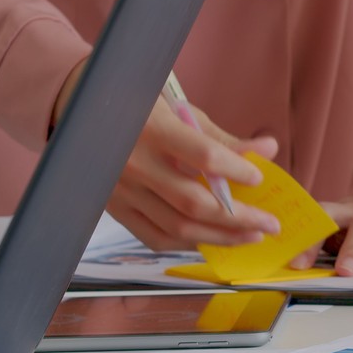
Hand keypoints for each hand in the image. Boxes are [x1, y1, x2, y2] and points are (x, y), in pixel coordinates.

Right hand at [54, 62, 283, 249]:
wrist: (82, 113)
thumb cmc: (141, 109)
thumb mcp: (180, 111)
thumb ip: (223, 137)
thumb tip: (268, 149)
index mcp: (153, 129)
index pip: (203, 156)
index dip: (236, 170)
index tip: (260, 178)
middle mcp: (134, 163)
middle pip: (194, 202)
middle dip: (239, 218)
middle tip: (270, 224)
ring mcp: (121, 191)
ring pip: (178, 227)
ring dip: (220, 237)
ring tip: (250, 236)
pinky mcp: (114, 209)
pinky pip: (155, 237)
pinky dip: (188, 243)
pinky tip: (213, 240)